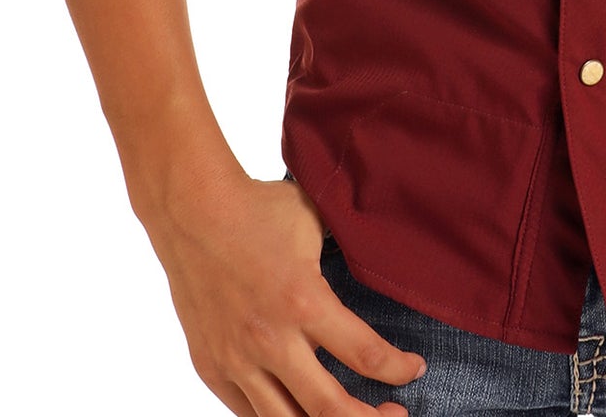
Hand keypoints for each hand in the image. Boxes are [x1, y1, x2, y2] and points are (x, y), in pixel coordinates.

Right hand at [143, 167, 428, 415]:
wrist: (191, 210)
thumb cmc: (258, 209)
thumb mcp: (314, 223)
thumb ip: (343, 253)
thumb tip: (378, 262)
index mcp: (303, 301)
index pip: (366, 356)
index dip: (398, 369)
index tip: (415, 369)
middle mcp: (270, 340)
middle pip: (330, 409)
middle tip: (395, 414)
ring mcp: (236, 360)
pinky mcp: (211, 368)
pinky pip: (250, 414)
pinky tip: (302, 410)